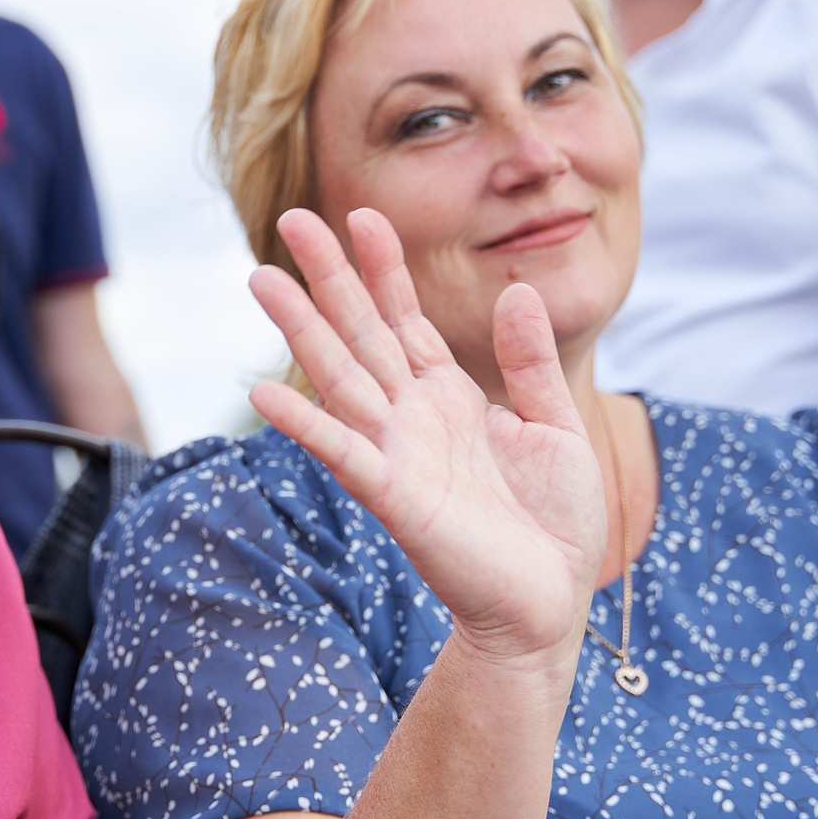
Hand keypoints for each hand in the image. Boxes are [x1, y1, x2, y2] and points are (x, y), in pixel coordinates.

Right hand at [247, 208, 603, 662]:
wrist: (549, 604)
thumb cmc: (552, 525)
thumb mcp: (556, 428)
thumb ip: (531, 363)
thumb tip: (517, 290)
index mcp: (449, 398)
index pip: (406, 318)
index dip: (385, 267)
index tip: (363, 214)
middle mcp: (413, 418)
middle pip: (360, 332)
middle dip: (329, 276)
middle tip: (292, 217)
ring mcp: (398, 455)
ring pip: (340, 377)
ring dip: (300, 329)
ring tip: (261, 277)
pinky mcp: (396, 498)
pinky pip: (343, 453)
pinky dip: (304, 424)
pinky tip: (262, 391)